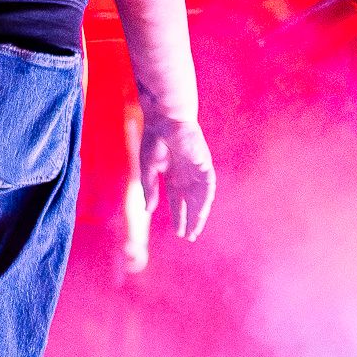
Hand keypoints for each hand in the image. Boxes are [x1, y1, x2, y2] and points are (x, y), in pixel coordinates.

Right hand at [139, 116, 215, 239]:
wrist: (165, 119)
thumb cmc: (154, 139)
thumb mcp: (149, 168)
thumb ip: (150, 189)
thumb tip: (148, 210)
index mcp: (172, 175)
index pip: (177, 200)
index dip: (178, 215)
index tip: (178, 232)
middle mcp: (186, 175)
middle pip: (191, 202)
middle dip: (191, 219)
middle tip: (190, 237)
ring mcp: (196, 170)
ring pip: (200, 197)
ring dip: (199, 214)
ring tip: (195, 230)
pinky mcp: (204, 164)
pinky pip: (207, 186)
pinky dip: (205, 200)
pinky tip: (202, 212)